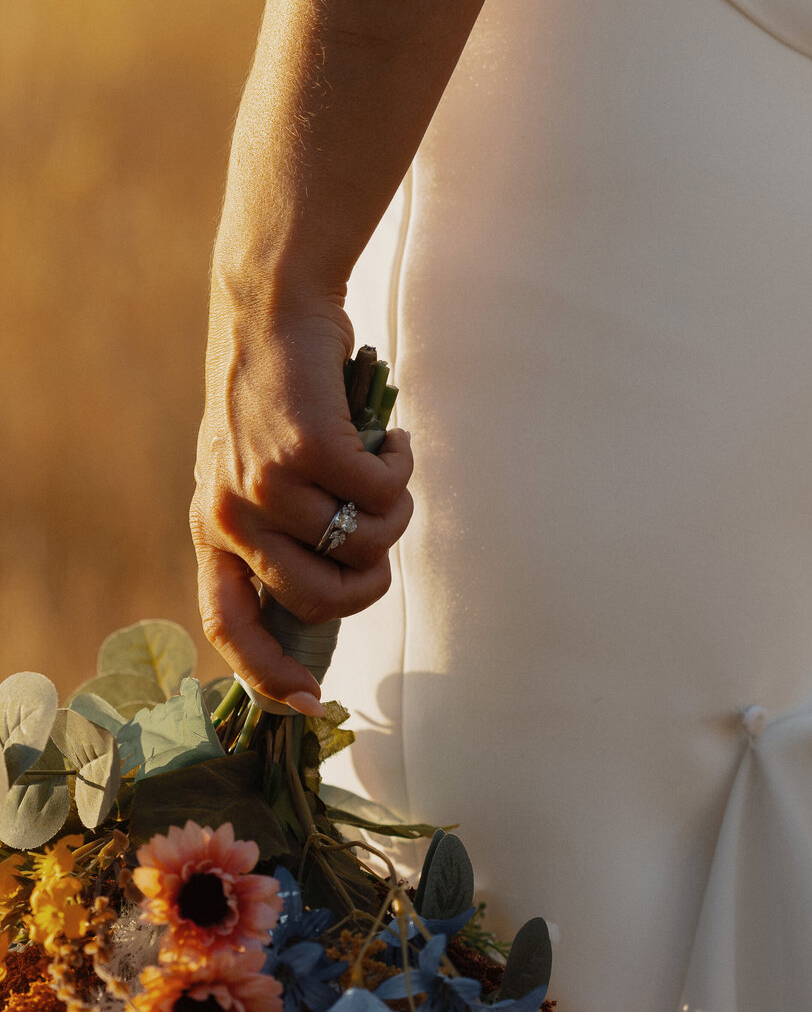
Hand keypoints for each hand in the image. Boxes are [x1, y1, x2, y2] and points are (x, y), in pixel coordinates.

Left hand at [191, 284, 413, 711]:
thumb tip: (338, 585)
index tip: (313, 703)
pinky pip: (382, 496)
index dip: (268, 676)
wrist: (269, 308)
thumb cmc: (276, 394)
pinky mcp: (307, 448)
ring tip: (391, 476)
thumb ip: (276, 529)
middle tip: (384, 540)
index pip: (229, 625)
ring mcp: (266, 483)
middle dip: (371, 581)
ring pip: (361, 547)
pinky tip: (392, 442)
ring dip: (395, 517)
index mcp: (210, 526)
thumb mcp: (252, 470)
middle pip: (318, 600)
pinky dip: (401, 471)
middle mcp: (230, 513)